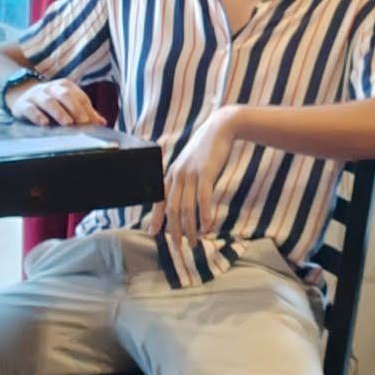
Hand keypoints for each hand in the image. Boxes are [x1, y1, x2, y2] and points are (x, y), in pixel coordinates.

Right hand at [6, 77, 104, 127]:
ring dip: (59, 112)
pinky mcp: (23, 104)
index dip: (87, 109)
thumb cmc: (52, 102)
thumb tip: (102, 123)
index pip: (79, 97)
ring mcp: (37, 95)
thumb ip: (86, 113)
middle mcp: (51, 88)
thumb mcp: (68, 104)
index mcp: (65, 86)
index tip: (92, 122)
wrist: (22, 96)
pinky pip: (30, 109)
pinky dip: (37, 116)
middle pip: (65, 95)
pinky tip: (44, 123)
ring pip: (48, 101)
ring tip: (67, 123)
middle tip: (82, 122)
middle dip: (75, 108)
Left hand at [146, 106, 240, 239]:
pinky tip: (207, 228)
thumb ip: (185, 178)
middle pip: (172, 208)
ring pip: (186, 207)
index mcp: (172, 173)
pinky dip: (204, 216)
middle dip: (174, 230)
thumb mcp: (190, 163)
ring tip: (193, 242)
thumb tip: (184, 197)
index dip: (156, 217)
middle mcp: (177, 174)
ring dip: (190, 228)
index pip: (159, 199)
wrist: (221, 128)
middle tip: (178, 246)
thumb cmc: (207, 147)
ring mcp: (190, 174)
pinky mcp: (205, 173)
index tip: (154, 233)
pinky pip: (202, 199)